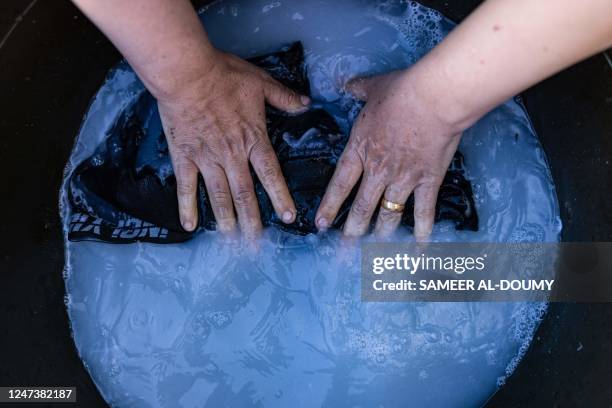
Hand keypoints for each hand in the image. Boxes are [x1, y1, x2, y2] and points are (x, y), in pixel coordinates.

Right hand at [157, 50, 309, 236]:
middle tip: (257, 244)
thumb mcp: (261, 82)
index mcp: (253, 139)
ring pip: (220, 196)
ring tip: (232, 240)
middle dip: (253, 221)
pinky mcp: (185, 157)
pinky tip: (190, 226)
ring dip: (227, 220)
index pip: (271, 174)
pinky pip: (187, 187)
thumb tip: (306, 104)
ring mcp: (207, 159)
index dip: (281, 197)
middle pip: (245, 194)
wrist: (187, 73)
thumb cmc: (224, 75)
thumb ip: (284, 97)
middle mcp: (232, 155)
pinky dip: (188, 207)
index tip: (288, 218)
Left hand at [315, 71, 461, 240]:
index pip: (339, 185)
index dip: (329, 207)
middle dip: (350, 233)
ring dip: (379, 236)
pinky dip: (421, 232)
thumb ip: (356, 89)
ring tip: (372, 253)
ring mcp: (403, 179)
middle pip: (361, 208)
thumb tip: (345, 83)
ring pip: (387, 215)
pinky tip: (418, 249)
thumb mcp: (372, 87)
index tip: (320, 225)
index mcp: (360, 150)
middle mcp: (378, 170)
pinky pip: (423, 212)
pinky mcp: (427, 181)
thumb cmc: (402, 91)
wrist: (434, 97)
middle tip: (342, 252)